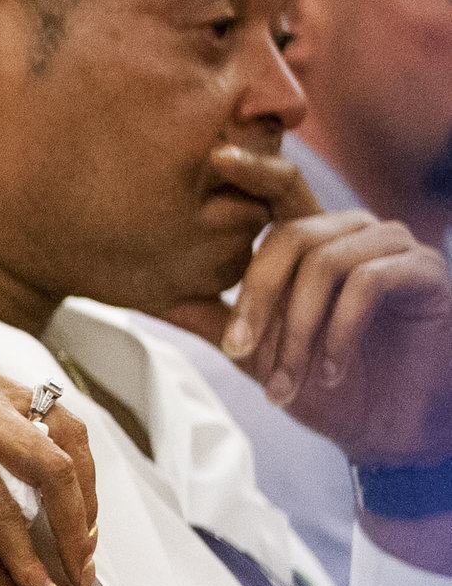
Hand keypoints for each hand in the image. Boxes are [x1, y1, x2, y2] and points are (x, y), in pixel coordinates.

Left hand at [171, 145, 451, 466]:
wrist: (397, 428)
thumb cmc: (333, 389)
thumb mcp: (264, 358)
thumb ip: (221, 324)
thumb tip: (160, 300)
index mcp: (315, 242)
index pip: (280, 191)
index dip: (252, 169)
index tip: (215, 157)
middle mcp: (355, 231)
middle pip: (290, 236)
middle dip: (256, 299)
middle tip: (237, 352)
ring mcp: (394, 246)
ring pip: (325, 263)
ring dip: (297, 330)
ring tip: (285, 383)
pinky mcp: (425, 270)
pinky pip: (367, 283)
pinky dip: (338, 332)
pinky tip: (329, 373)